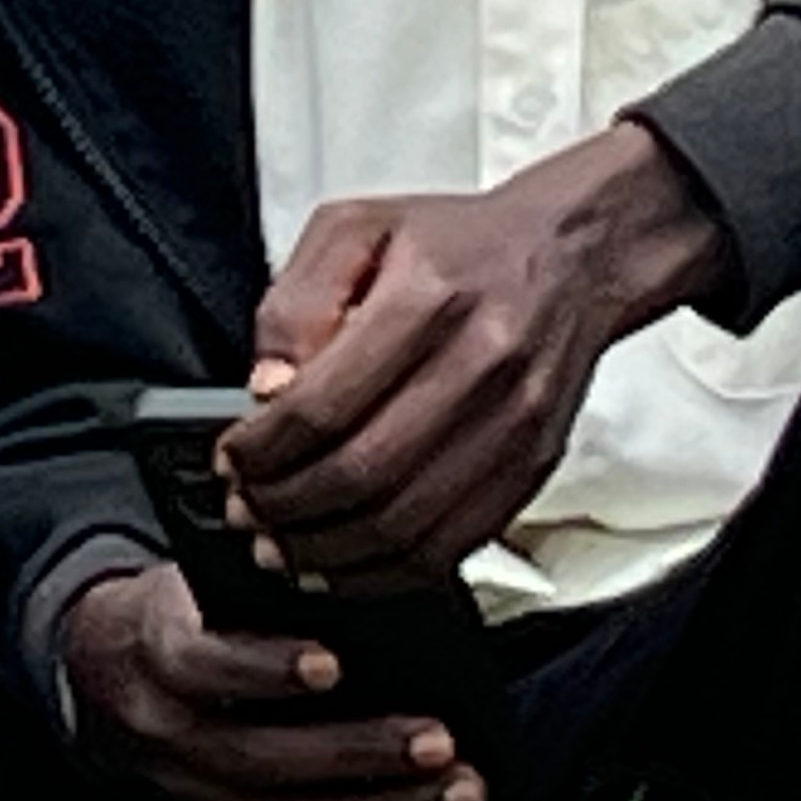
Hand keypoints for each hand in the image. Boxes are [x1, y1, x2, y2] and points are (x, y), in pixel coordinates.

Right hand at [60, 564, 483, 800]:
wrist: (98, 668)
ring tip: (458, 784)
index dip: (265, 668)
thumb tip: (352, 575)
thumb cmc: (169, 609)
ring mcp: (191, 784)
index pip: (203, 663)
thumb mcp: (193, 579)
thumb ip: (253, 585)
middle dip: (356, 751)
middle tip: (436, 738)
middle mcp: (167, 729)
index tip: (332, 663)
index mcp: (155, 650)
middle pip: (260, 756)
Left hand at [217, 125, 729, 596]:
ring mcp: (514, 427)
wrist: (571, 257)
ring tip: (279, 547)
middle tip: (243, 511)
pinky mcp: (531, 467)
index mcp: (426, 299)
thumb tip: (267, 391)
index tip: (229, 460)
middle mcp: (480, 367)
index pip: (324, 405)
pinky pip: (453, 546)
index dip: (264, 450)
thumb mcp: (353, 229)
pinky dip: (386, 571)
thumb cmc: (456, 243)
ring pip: (406, 525)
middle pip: (362, 474)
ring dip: (327, 551)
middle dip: (284, 507)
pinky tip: (341, 564)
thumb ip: (296, 303)